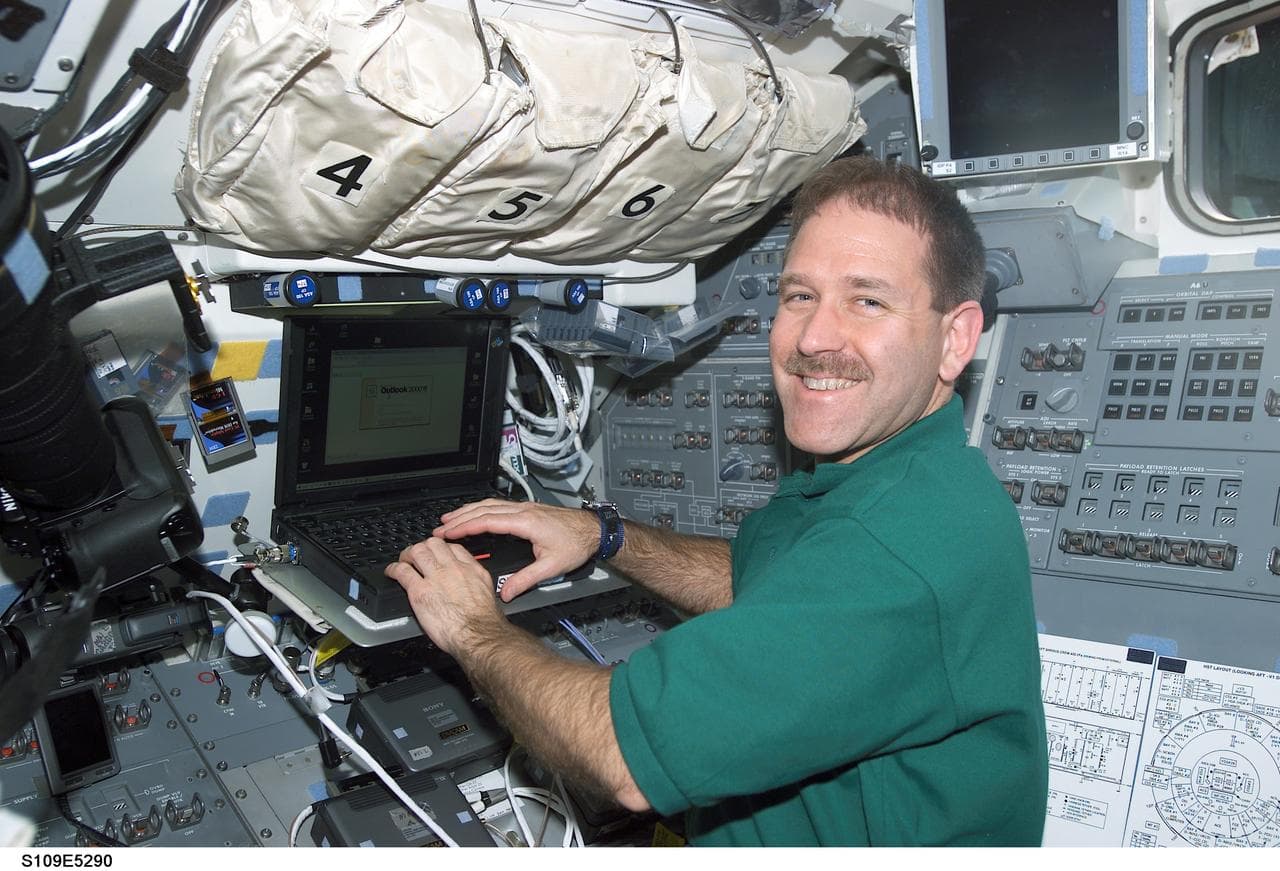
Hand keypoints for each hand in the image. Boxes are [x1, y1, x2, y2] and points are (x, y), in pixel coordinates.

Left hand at [385, 538, 503, 656]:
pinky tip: (391, 572)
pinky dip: (393, 569)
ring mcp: (436, 578)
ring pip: (417, 551)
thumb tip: (467, 585)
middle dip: (423, 547)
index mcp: (472, 569)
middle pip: (434, 544)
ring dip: (407, 555)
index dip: (442, 549)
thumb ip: (475, 584)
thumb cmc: (483, 622)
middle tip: (417, 556)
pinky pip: (402, 572)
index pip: (453, 548)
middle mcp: (453, 569)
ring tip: (403, 561)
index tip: (437, 555)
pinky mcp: (420, 591)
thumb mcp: (487, 593)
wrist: (477, 634)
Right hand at [433, 499, 597, 600]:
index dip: (465, 527)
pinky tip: (476, 514)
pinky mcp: (529, 509)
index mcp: (525, 522)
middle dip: (459, 518)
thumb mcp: (551, 567)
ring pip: (490, 505)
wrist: (593, 530)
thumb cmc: (576, 544)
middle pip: (483, 510)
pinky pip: (498, 506)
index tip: (448, 532)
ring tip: (450, 519)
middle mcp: (523, 511)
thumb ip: (526, 580)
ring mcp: (525, 508)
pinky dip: (481, 509)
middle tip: (440, 527)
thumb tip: (506, 592)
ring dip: (468, 511)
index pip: (487, 521)